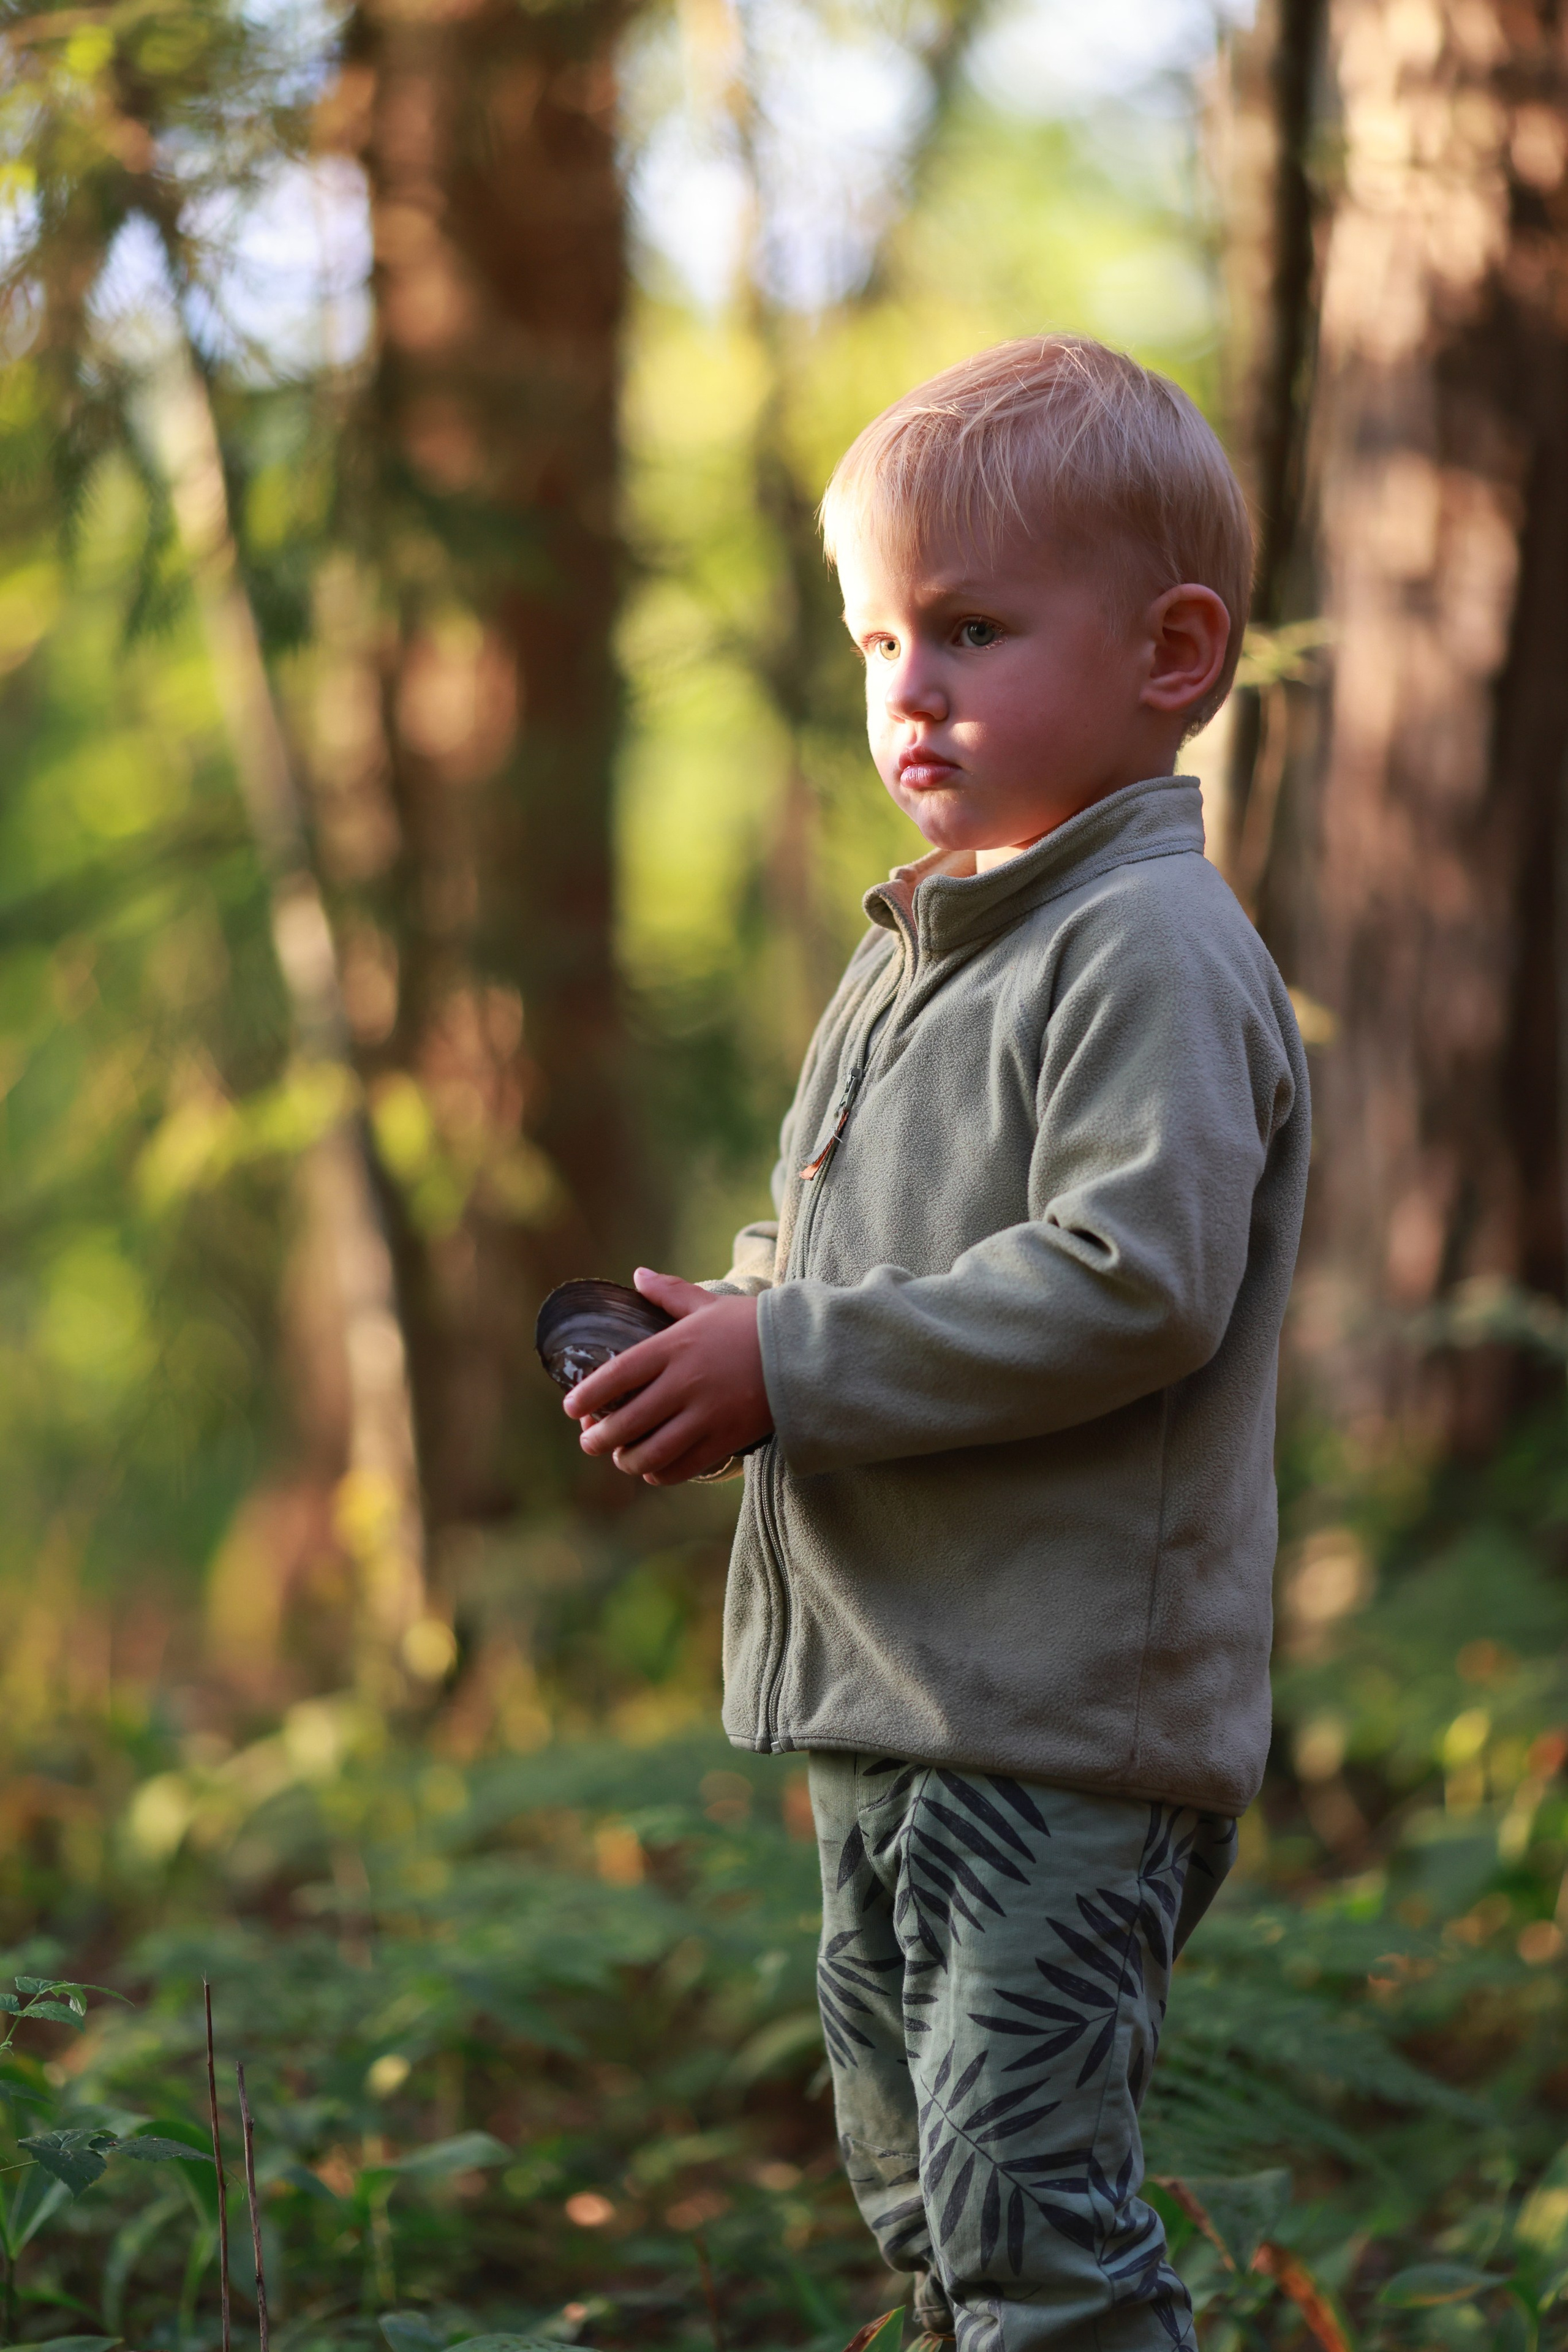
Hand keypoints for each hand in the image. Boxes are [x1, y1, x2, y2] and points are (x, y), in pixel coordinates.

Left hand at [563, 1268, 772, 1484]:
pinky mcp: (726, 1439)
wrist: (804, 1353)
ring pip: (650, 1451)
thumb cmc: (752, 1326)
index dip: (587, 1396)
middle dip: (598, 1439)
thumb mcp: (709, 1305)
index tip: (571, 1408)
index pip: (616, 1375)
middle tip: (589, 1442)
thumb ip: (670, 1293)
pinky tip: (653, 1469)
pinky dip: (660, 1473)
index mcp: (674, 1348)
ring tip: (620, 1457)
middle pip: (626, 1422)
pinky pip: (682, 1467)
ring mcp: (705, 1415)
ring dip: (626, 1460)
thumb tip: (637, 1275)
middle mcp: (684, 1384)